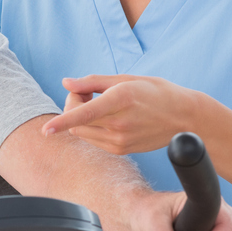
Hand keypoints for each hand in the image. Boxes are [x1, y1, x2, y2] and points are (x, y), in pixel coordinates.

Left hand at [42, 75, 198, 154]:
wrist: (185, 118)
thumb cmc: (156, 92)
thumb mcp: (126, 79)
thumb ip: (92, 82)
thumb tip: (66, 83)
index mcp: (120, 100)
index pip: (84, 114)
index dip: (62, 121)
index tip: (46, 130)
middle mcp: (119, 123)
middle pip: (76, 121)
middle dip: (72, 105)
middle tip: (86, 92)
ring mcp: (120, 140)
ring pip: (81, 132)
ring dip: (80, 118)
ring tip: (100, 105)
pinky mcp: (121, 150)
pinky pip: (93, 140)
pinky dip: (91, 128)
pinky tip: (107, 118)